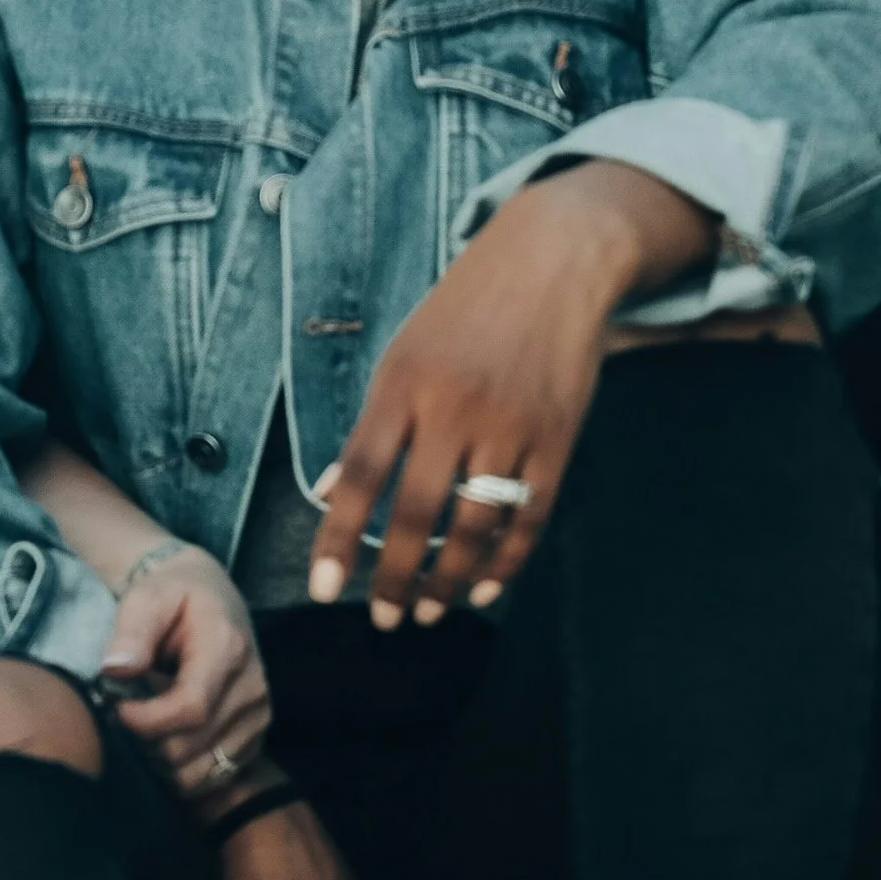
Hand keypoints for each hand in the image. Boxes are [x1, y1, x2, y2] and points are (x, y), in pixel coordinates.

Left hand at [98, 542, 269, 801]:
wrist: (210, 596)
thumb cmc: (172, 595)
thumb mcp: (147, 597)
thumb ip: (132, 631)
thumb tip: (116, 669)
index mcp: (229, 649)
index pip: (190, 709)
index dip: (145, 720)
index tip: (117, 706)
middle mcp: (253, 688)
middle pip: (191, 747)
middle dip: (146, 740)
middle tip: (128, 713)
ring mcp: (258, 717)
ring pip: (200, 772)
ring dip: (161, 760)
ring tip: (147, 725)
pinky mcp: (255, 737)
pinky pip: (214, 777)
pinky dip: (182, 769)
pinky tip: (166, 737)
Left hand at [307, 159, 716, 627]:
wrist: (552, 262)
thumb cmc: (464, 312)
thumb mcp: (402, 352)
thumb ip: (372, 424)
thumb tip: (329, 492)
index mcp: (403, 383)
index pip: (359, 475)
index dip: (338, 538)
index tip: (322, 588)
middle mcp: (454, 407)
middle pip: (417, 513)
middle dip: (396, 578)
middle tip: (384, 617)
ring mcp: (510, 425)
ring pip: (475, 525)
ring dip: (449, 581)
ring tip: (429, 612)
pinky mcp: (557, 438)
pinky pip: (530, 516)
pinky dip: (506, 560)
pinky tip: (484, 587)